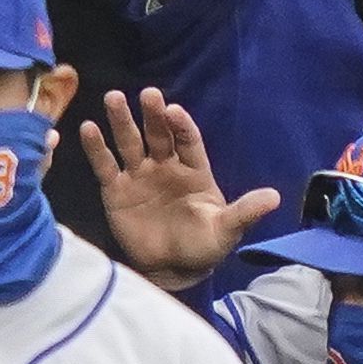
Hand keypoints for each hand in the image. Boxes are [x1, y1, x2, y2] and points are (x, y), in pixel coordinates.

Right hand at [77, 87, 270, 285]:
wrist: (172, 269)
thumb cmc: (203, 246)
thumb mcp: (227, 230)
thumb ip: (244, 212)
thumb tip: (274, 198)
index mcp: (194, 169)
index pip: (188, 139)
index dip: (180, 125)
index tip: (173, 110)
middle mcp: (166, 166)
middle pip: (158, 134)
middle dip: (152, 115)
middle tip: (147, 94)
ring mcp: (139, 176)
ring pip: (130, 142)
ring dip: (121, 121)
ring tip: (112, 98)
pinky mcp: (116, 191)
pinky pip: (105, 166)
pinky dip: (96, 148)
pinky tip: (87, 129)